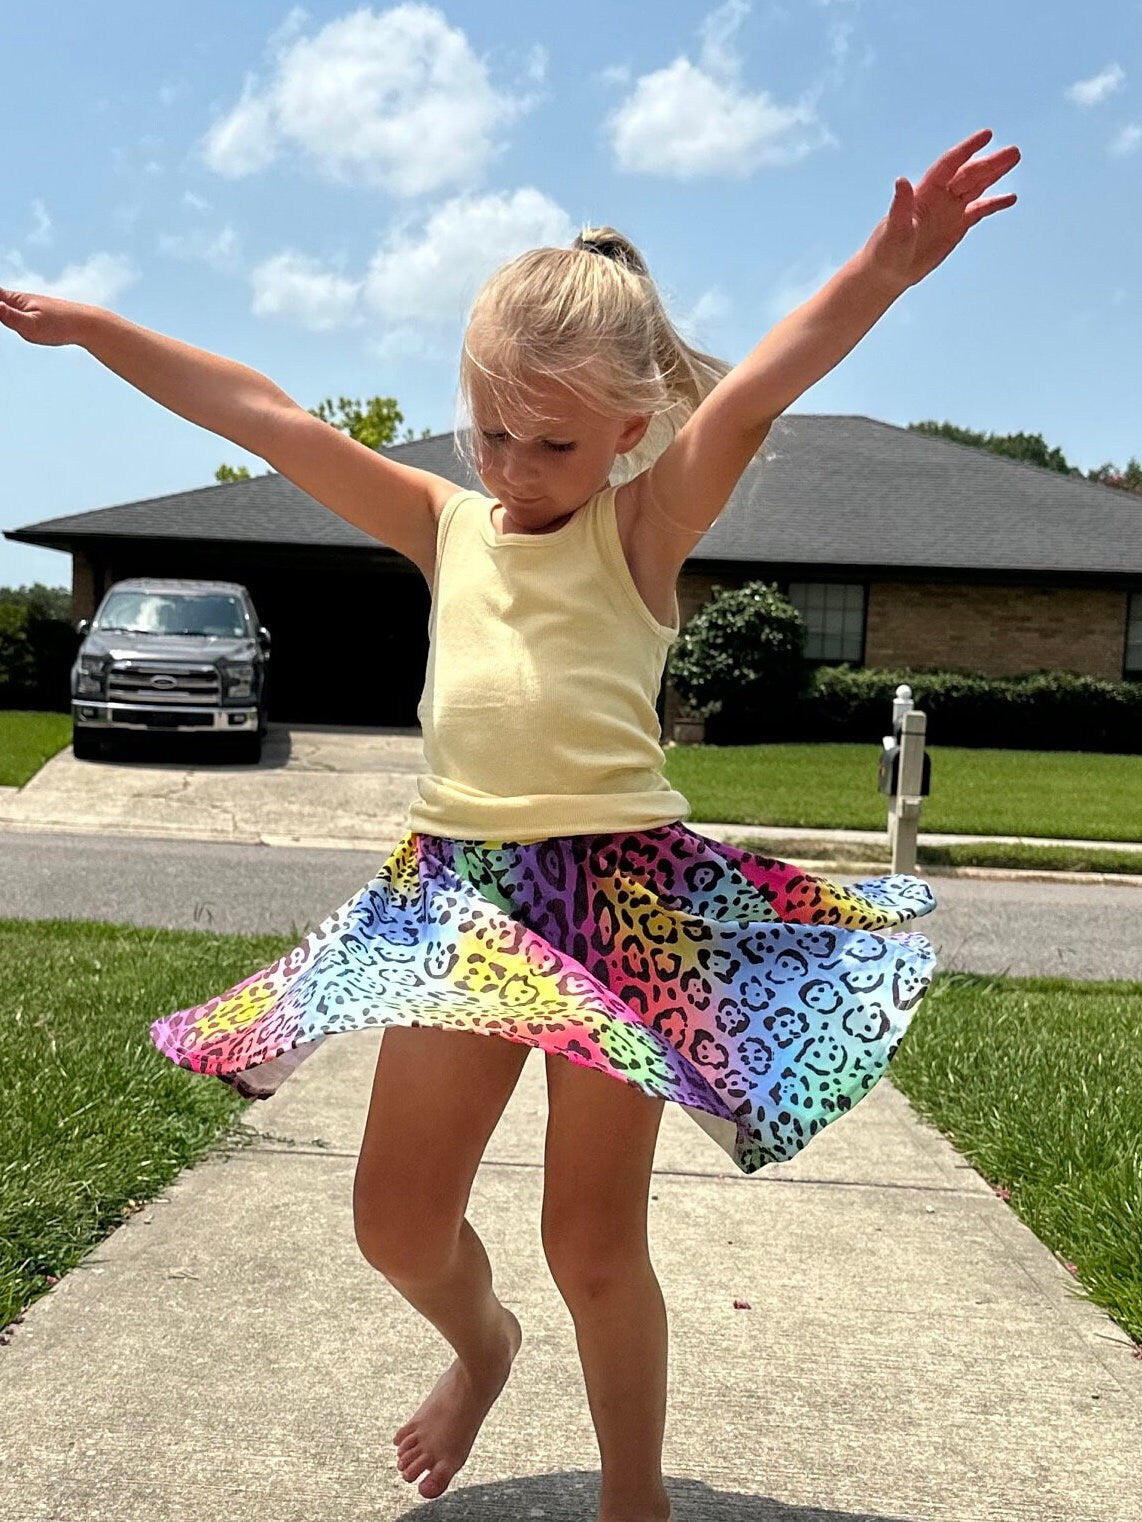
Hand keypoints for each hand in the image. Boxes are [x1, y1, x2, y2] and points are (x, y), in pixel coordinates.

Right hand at [0, 286, 94, 346]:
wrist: (86, 323)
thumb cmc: (61, 325)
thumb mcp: (33, 325)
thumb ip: (10, 317)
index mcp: (13, 300)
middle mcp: (16, 299)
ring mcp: (24, 305)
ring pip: (1, 301)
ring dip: (1, 302)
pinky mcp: (32, 312)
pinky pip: (9, 308)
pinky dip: (2, 305)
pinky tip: (6, 308)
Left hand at [865, 129, 1020, 290]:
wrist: (887, 271)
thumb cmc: (886, 249)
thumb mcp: (894, 227)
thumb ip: (901, 205)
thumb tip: (901, 181)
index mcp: (925, 192)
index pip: (950, 164)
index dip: (968, 149)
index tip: (987, 135)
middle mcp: (940, 196)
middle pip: (969, 174)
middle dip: (990, 163)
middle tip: (1013, 152)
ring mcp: (950, 210)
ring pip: (976, 186)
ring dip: (994, 174)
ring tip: (1014, 158)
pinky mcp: (956, 226)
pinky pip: (979, 210)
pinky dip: (994, 203)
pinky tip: (1010, 198)